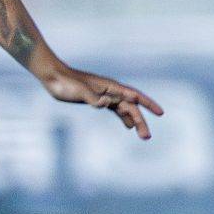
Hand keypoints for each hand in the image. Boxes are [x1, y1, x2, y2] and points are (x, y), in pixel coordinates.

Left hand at [40, 65, 164, 138]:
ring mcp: (104, 95)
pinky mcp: (96, 99)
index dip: (147, 104)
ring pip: (124, 109)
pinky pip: (114, 109)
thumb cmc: (65, 82)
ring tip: (142, 136)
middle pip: (131, 107)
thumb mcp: (79, 91)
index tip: (160, 113)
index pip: (134, 96)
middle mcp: (110, 91)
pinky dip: (122, 117)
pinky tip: (128, 126)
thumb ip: (93, 98)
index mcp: (110, 87)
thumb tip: (107, 104)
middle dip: (141, 121)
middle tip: (147, 137)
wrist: (53, 76)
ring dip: (134, 121)